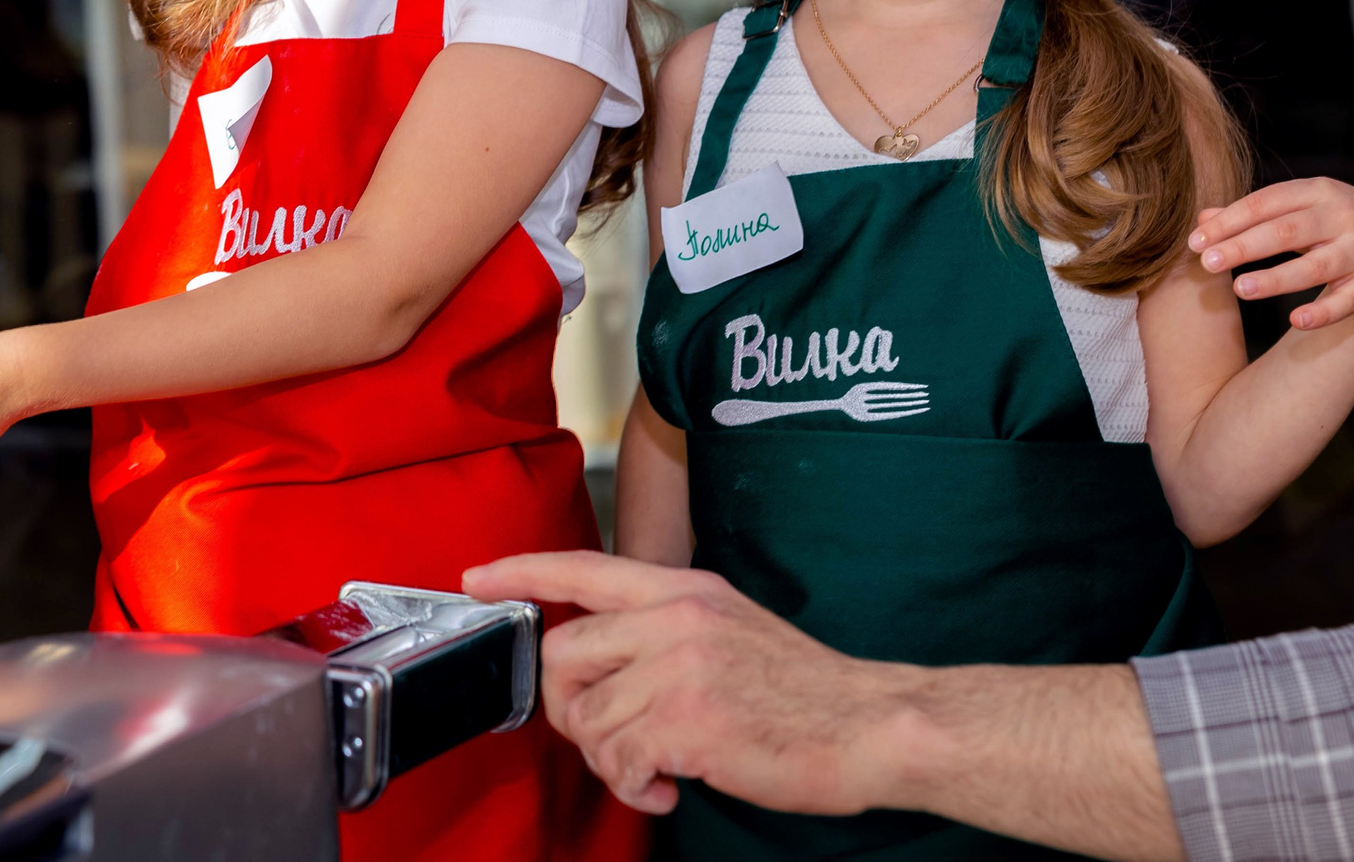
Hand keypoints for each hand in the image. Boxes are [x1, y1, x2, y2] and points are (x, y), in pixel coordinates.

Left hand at [463, 552, 915, 817]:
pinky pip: (617, 761)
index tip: (479, 578)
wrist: (874, 725)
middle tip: (609, 737)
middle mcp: (674, 618)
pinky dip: (635, 787)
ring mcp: (678, 667)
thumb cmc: (808, 690)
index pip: (583, 566)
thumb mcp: (731, 625)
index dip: (521, 570)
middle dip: (569, 708)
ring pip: (588, 719)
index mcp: (684, 589)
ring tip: (655, 768)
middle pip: (563, 654)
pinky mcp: (686, 720)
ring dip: (612, 760)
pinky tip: (670, 787)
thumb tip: (607, 662)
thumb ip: (666, 629)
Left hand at [1188, 177, 1353, 330]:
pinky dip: (1324, 311)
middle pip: (1285, 232)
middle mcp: (1341, 216)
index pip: (1264, 204)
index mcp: (1316, 192)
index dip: (1228, 222)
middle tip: (1206, 263)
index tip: (1195, 242)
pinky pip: (1348, 300)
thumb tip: (1202, 218)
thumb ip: (1254, 214)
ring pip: (1314, 266)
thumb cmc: (1334, 225)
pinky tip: (1296, 321)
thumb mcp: (1299, 210)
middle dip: (1243, 247)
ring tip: (1239, 289)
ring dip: (1275, 279)